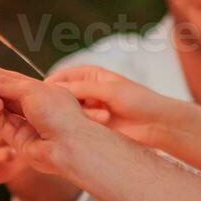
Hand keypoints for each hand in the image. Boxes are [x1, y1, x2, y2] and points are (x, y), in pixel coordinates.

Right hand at [0, 62, 91, 175]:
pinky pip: (2, 124)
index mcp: (42, 92)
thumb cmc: (58, 113)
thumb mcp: (31, 90)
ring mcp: (26, 124)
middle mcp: (34, 108)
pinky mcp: (18, 140)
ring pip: (2, 110)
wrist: (69, 145)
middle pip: (6, 95)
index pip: (14, 81)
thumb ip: (5, 82)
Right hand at [49, 66, 174, 147]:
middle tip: (67, 109)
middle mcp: (86, 91)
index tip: (44, 95)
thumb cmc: (139, 101)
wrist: (157, 125)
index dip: (49, 85)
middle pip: (59, 96)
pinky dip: (84, 125)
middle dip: (61, 103)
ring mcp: (88, 109)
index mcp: (89, 75)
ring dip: (79, 115)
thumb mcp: (109, 90)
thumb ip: (81, 88)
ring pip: (67, 112)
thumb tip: (53, 88)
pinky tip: (99, 124)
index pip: (60, 77)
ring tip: (102, 116)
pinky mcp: (91, 125)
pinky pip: (77, 125)